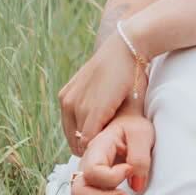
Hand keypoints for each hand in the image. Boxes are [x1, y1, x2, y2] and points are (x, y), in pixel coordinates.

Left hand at [58, 34, 145, 153]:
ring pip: (81, 141)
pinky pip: (90, 139)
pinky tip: (113, 140)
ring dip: (96, 145)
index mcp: (67, 97)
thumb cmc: (122, 67)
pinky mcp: (93, 111)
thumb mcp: (100, 88)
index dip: (85, 141)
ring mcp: (78, 107)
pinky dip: (100, 143)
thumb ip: (94, 105)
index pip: (71, 131)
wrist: (128, 48)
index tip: (102, 143)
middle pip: (73, 139)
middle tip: (108, 147)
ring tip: (112, 144)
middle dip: (88, 146)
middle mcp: (67, 102)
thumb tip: (98, 128)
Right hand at [70, 108, 154, 194]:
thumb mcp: (142, 134)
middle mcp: (85, 165)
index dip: (111, 178)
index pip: (92, 172)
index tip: (129, 170)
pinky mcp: (92, 189)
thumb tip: (135, 186)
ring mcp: (86, 179)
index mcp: (97, 148)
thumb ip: (140, 157)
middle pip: (78, 192)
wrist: (127, 128)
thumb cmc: (134, 128)